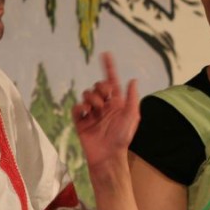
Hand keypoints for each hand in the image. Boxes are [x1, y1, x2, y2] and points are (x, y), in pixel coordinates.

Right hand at [72, 52, 139, 168]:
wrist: (108, 155)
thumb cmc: (122, 138)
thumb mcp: (132, 116)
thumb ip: (132, 98)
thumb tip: (133, 80)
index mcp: (117, 103)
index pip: (112, 81)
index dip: (109, 67)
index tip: (106, 54)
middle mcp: (104, 106)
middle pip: (98, 86)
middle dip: (100, 88)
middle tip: (105, 98)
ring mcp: (92, 113)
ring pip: (87, 94)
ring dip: (92, 98)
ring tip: (96, 109)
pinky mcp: (81, 121)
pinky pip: (77, 108)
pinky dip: (80, 107)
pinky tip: (86, 113)